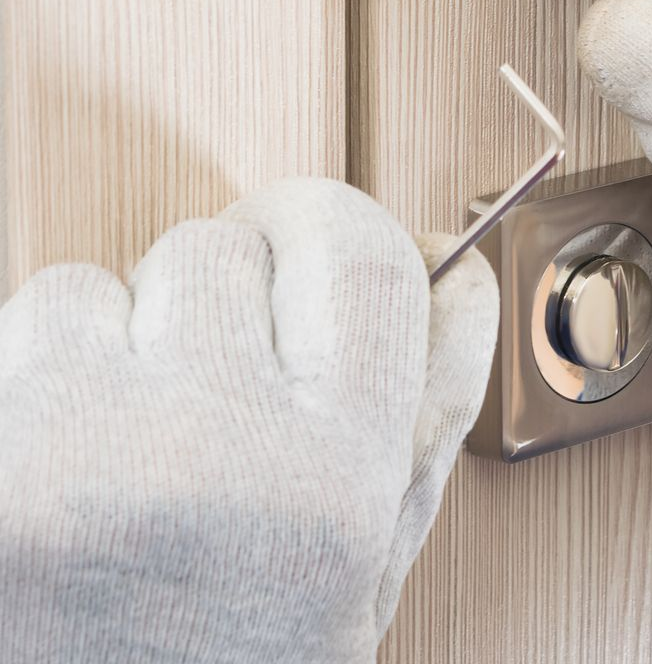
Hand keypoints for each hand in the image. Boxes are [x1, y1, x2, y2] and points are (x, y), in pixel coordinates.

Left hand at [0, 178, 496, 663]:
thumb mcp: (365, 575)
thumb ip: (431, 411)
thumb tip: (456, 273)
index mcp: (335, 486)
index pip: (357, 255)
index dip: (330, 224)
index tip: (306, 236)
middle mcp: (203, 458)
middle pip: (214, 249)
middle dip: (209, 296)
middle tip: (202, 385)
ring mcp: (59, 463)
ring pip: (87, 287)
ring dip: (98, 340)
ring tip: (110, 449)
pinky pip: (3, 343)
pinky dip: (19, 383)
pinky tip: (45, 469)